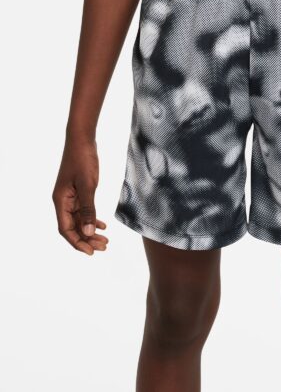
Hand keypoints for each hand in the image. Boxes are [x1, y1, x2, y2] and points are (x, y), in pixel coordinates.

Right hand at [52, 138, 107, 254]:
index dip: (77, 242)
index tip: (91, 252)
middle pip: (73, 227)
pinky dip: (92, 219)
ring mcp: (71, 197)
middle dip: (87, 239)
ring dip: (91, 231)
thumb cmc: (83, 160)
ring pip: (79, 220)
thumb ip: (88, 209)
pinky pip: (83, 211)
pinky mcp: (79, 191)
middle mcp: (63, 201)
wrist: (82, 140)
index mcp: (61, 201)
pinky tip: (102, 225)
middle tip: (104, 247)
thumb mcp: (88, 185)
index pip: (66, 229)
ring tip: (106, 241)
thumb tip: (89, 232)